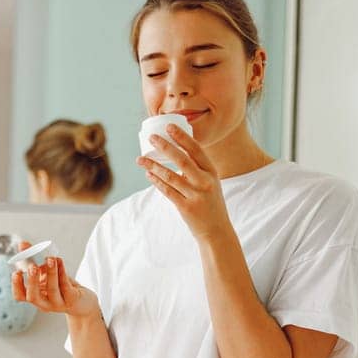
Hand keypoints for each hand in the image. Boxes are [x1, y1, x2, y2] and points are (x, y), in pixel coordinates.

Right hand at [11, 243, 98, 320]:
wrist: (83, 301)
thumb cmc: (61, 285)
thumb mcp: (46, 272)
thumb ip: (33, 259)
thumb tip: (22, 244)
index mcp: (35, 296)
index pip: (20, 296)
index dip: (16, 285)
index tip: (16, 272)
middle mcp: (44, 303)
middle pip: (33, 297)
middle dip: (32, 281)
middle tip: (32, 267)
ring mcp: (58, 303)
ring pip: (52, 290)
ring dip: (51, 273)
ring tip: (50, 259)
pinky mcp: (71, 300)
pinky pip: (65, 286)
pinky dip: (62, 272)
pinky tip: (59, 261)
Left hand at [136, 124, 230, 243]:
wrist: (216, 231)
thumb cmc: (211, 204)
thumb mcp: (211, 183)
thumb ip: (197, 169)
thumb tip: (177, 152)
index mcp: (212, 172)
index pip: (196, 150)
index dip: (182, 137)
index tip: (169, 126)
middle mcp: (205, 182)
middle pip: (182, 160)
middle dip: (165, 147)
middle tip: (151, 138)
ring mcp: (195, 195)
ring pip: (171, 176)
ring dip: (154, 166)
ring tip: (140, 159)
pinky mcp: (186, 207)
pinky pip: (168, 191)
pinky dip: (156, 182)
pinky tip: (148, 174)